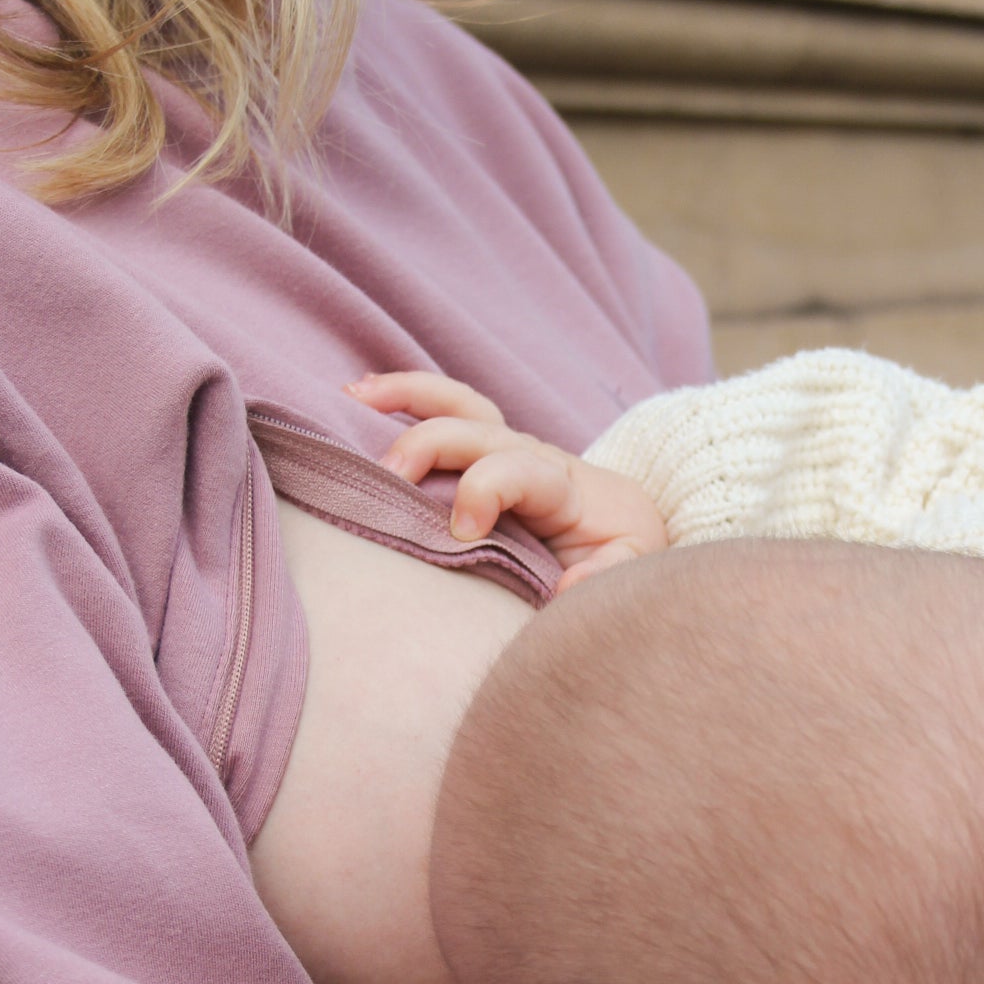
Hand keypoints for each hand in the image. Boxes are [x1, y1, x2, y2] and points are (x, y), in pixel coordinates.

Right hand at [346, 372, 667, 587]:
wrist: (628, 521)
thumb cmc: (620, 549)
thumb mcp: (631, 569)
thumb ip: (606, 577)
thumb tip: (568, 589)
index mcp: (563, 487)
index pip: (520, 470)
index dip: (485, 490)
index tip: (461, 531)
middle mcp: (531, 454)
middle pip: (477, 430)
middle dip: (428, 445)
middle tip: (387, 479)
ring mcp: (505, 445)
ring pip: (457, 405)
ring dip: (405, 395)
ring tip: (353, 395)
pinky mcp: (485, 449)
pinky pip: (445, 410)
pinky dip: (403, 397)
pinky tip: (357, 394)